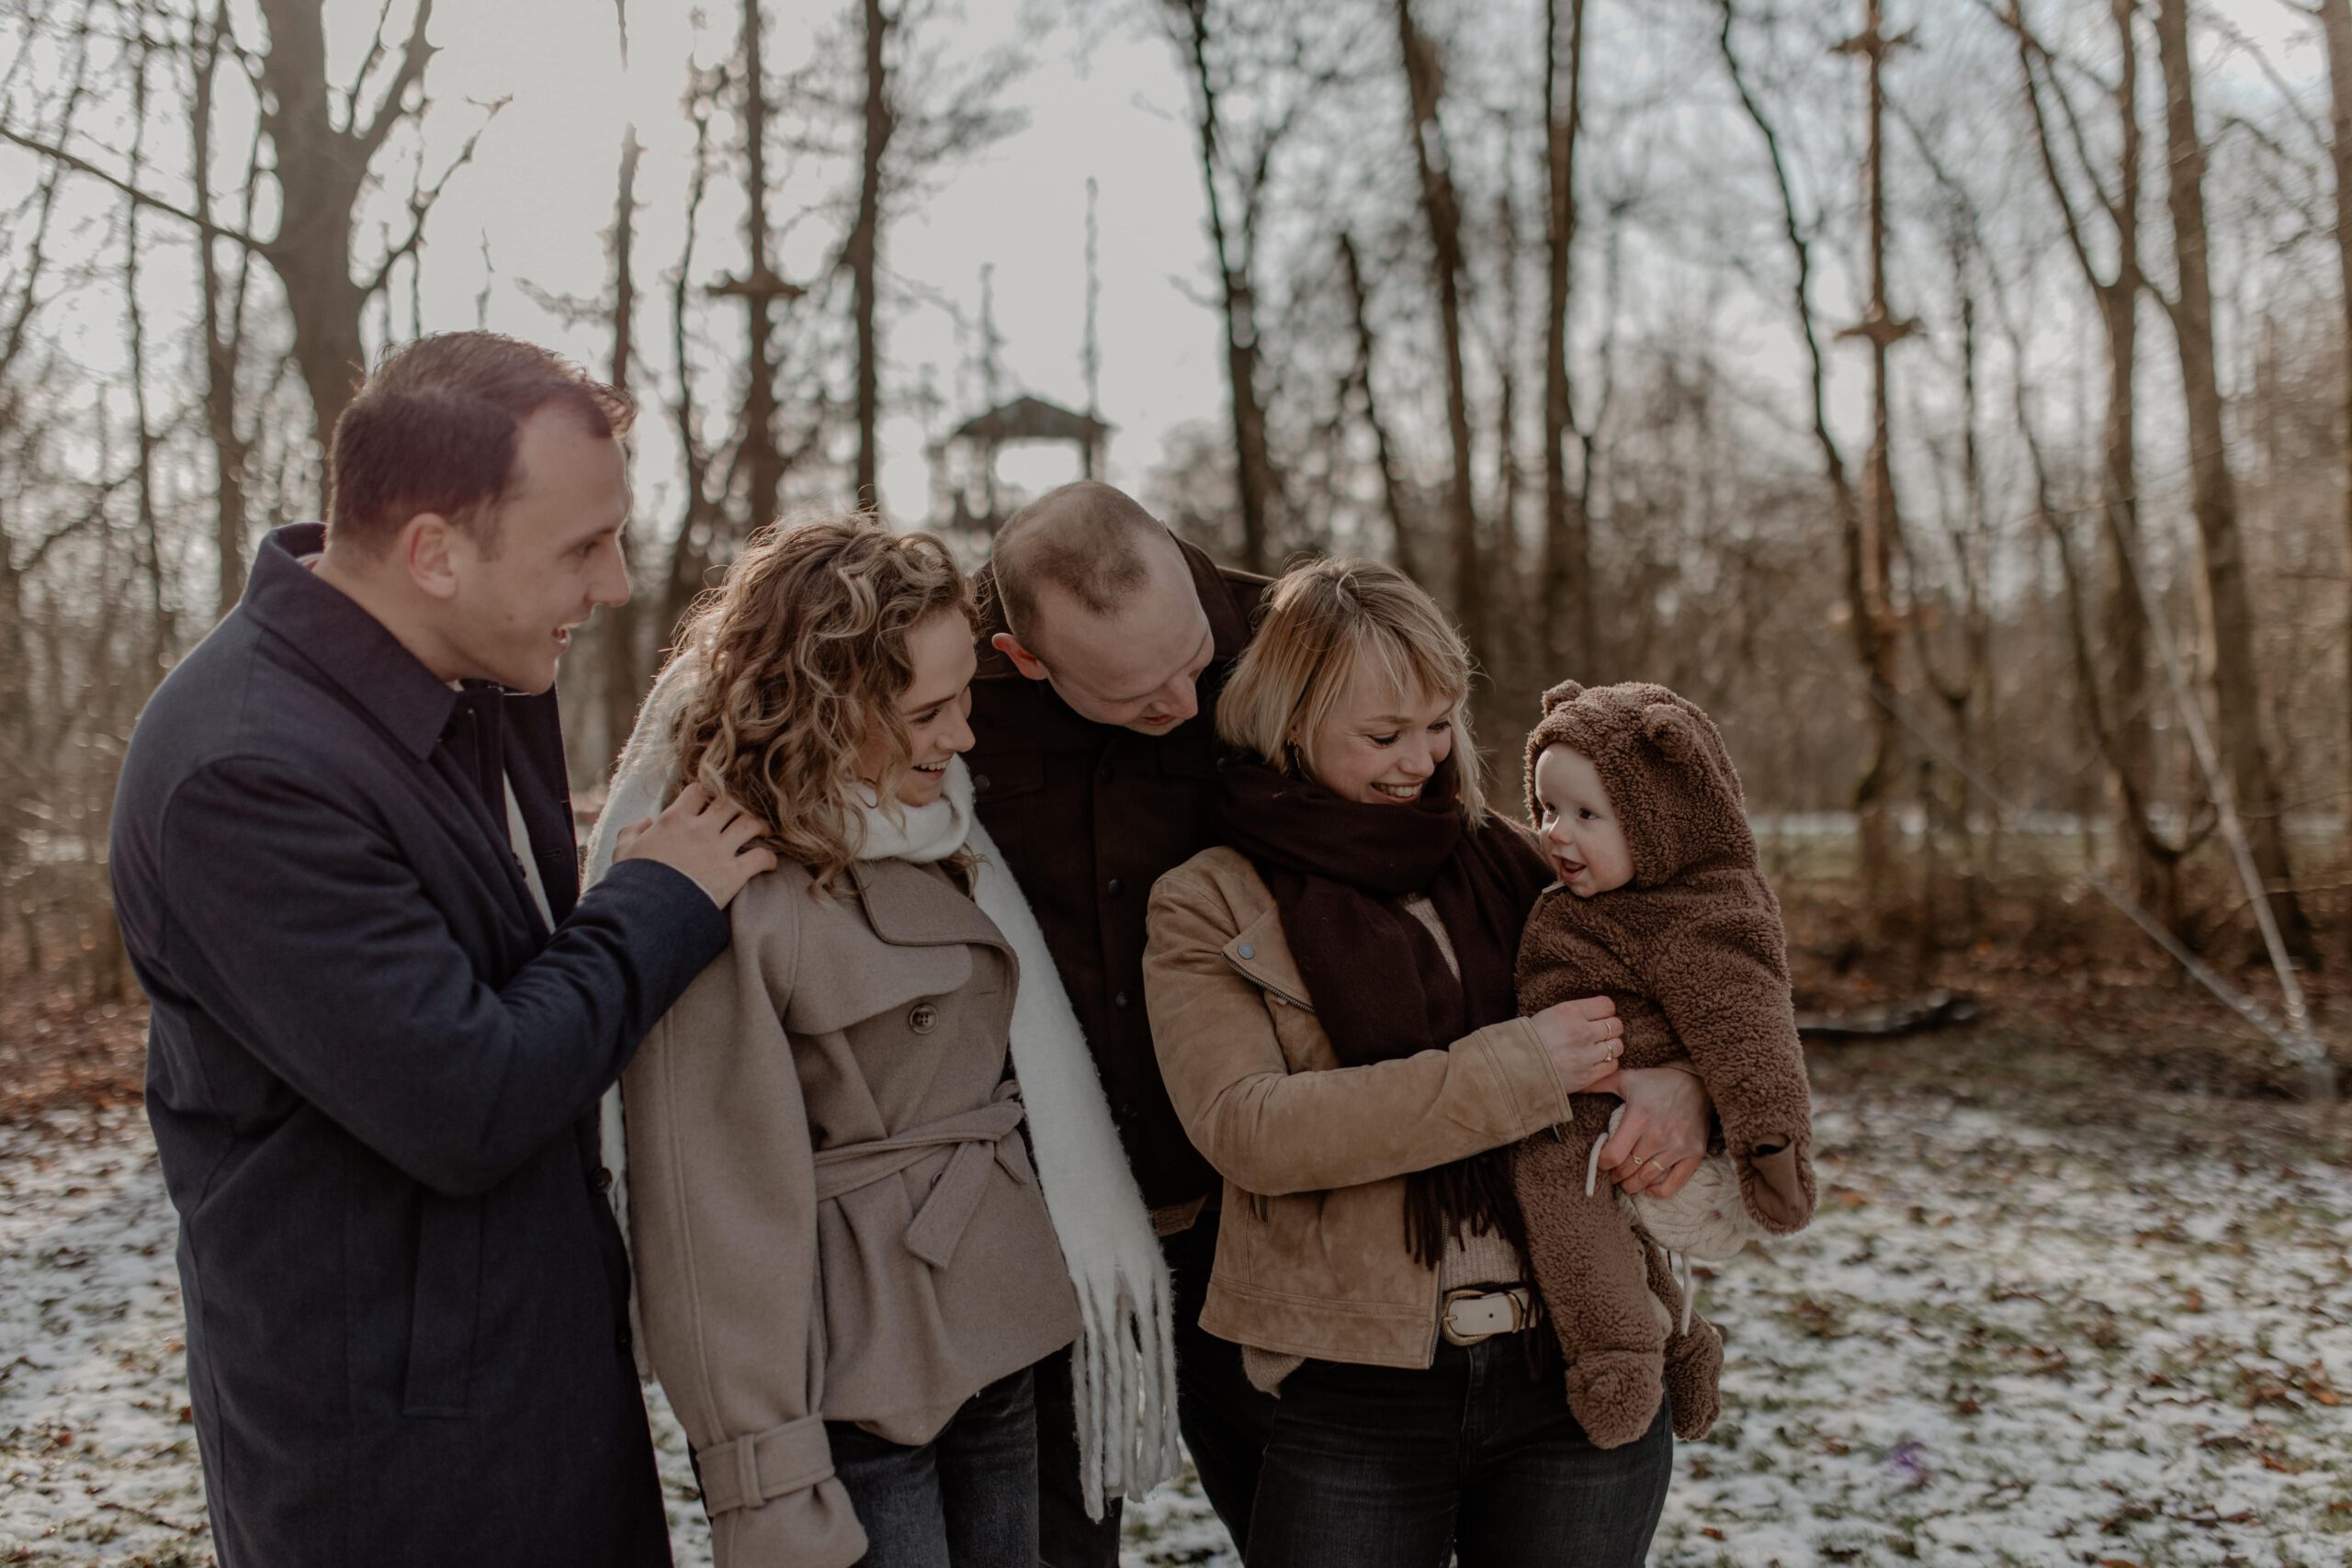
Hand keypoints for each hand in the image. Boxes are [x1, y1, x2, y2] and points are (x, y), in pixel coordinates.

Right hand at [613, 783, 776, 908]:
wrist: (647, 912)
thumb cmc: (632, 883)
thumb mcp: (623, 852)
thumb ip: (632, 831)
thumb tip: (646, 822)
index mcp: (674, 819)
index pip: (698, 790)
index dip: (707, 794)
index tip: (710, 802)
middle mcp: (700, 829)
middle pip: (731, 802)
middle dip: (738, 805)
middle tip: (742, 815)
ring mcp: (719, 850)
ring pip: (751, 823)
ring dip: (760, 826)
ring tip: (762, 832)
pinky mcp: (733, 874)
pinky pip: (761, 858)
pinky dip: (769, 859)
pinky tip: (769, 864)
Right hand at [1526, 995, 1623, 1093]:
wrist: (1515, 1068)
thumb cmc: (1527, 1040)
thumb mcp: (1548, 1015)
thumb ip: (1573, 1013)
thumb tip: (1594, 1014)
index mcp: (1571, 1012)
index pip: (1607, 1005)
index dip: (1605, 1012)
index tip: (1599, 1017)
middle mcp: (1582, 1031)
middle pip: (1616, 1025)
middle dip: (1610, 1029)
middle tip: (1600, 1035)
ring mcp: (1587, 1054)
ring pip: (1617, 1046)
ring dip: (1610, 1047)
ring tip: (1598, 1050)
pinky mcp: (1588, 1075)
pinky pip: (1612, 1065)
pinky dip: (1607, 1064)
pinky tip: (1595, 1063)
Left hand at [1598, 1066, 1711, 1198]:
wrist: (1698, 1082)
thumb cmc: (1658, 1082)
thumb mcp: (1627, 1078)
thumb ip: (1599, 1083)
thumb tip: (1575, 1086)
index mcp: (1638, 1118)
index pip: (1613, 1155)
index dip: (1602, 1163)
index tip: (1600, 1162)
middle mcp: (1658, 1135)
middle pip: (1627, 1170)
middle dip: (1615, 1175)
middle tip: (1612, 1174)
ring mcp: (1677, 1146)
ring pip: (1646, 1178)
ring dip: (1632, 1185)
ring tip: (1625, 1182)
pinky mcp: (1694, 1154)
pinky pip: (1674, 1184)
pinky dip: (1659, 1192)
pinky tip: (1648, 1189)